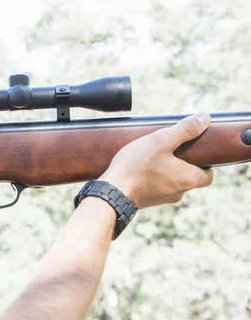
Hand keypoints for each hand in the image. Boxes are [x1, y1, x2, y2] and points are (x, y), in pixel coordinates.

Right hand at [99, 113, 213, 208]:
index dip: (205, 163)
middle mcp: (179, 193)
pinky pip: (156, 187)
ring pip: (171, 182)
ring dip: (165, 171)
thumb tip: (205, 118)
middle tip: (169, 149)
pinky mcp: (147, 201)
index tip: (193, 151)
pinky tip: (138, 168)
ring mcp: (162, 199)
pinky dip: (152, 178)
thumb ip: (184, 130)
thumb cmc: (136, 166)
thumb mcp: (160, 141)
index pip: (208, 175)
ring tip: (150, 156)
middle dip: (182, 163)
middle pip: (189, 177)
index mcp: (188, 179)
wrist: (111, 193)